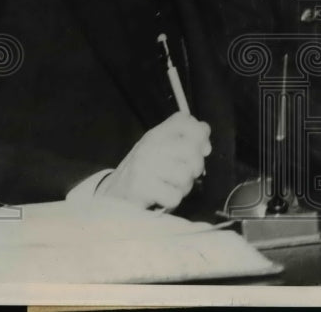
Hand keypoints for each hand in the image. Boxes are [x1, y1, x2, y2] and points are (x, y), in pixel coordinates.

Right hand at [96, 112, 210, 209]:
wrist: (113, 195)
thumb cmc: (145, 172)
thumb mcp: (161, 149)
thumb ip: (185, 141)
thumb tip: (206, 146)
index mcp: (157, 133)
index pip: (186, 121)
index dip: (201, 135)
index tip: (202, 149)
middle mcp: (150, 145)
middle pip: (192, 150)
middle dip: (196, 167)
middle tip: (186, 174)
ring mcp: (145, 165)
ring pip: (185, 175)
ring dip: (184, 186)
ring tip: (171, 186)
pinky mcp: (142, 187)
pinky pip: (174, 195)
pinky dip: (172, 200)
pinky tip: (162, 197)